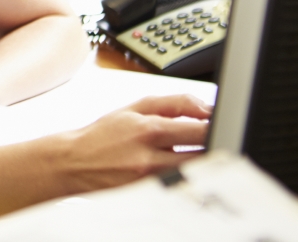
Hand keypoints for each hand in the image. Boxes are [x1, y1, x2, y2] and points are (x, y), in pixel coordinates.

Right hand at [57, 94, 211, 192]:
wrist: (75, 162)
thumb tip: (205, 105)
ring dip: (204, 163)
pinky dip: (188, 178)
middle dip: (216, 147)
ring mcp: (151, 179)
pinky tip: (184, 170)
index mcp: (148, 129)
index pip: (200, 130)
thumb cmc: (104, 134)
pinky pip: (181, 186)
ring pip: (195, 174)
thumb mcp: (134, 108)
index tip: (222, 123)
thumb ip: (173, 103)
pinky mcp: (149, 194)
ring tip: (200, 155)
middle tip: (218, 141)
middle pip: (204, 156)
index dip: (218, 126)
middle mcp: (151, 157)